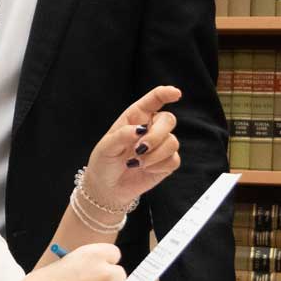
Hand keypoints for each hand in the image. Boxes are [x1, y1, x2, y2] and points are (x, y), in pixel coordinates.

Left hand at [79, 86, 183, 220]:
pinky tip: (145, 169)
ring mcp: (161, 145)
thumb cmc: (104, 162)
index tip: (175, 93)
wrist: (107, 188)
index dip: (166, 93)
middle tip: (139, 149)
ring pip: (173, 142)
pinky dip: (158, 166)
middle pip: (169, 120)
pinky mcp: (167, 162)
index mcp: (136, 117)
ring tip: (136, 163)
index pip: (154, 99)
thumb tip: (141, 129)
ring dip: (155, 154)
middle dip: (156, 134)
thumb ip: (122, 135)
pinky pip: (174, 160)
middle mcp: (151, 127)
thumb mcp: (106, 147)